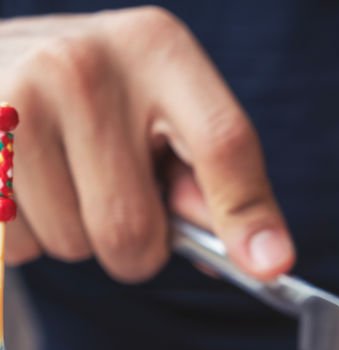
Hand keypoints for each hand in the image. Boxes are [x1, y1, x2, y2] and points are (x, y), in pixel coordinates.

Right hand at [0, 7, 293, 281]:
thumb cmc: (96, 99)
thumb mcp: (162, 114)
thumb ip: (209, 182)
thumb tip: (261, 258)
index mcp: (158, 49)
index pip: (221, 144)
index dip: (248, 215)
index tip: (269, 268)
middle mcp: (85, 63)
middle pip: (133, 226)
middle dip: (134, 247)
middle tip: (117, 204)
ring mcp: (16, 95)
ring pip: (71, 243)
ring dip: (73, 239)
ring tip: (60, 180)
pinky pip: (15, 243)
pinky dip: (25, 237)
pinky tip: (20, 185)